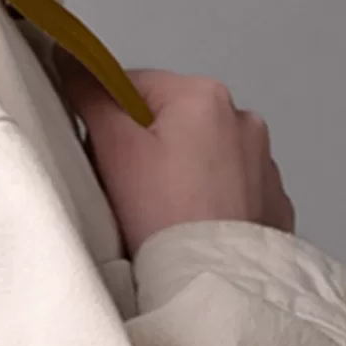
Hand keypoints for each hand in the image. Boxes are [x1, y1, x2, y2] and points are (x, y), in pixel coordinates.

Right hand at [56, 50, 296, 250]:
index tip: (100, 158)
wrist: (217, 286)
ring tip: (161, 219)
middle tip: (127, 195)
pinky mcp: (271, 206)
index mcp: (203, 96)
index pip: (133, 86)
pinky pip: (229, 194)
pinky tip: (190, 231)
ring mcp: (264, 165)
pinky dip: (208, 206)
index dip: (106, 121)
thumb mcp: (115, 150)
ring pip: (201, 159)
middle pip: (170, 123)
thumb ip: (92, 97)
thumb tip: (73, 60)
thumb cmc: (167, 220)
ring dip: (179, 179)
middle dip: (145, 152)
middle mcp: (243, 121)